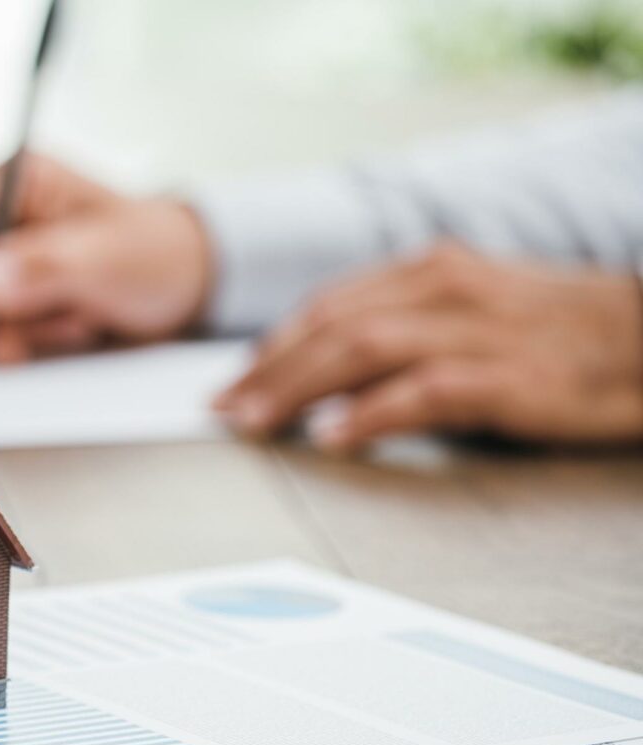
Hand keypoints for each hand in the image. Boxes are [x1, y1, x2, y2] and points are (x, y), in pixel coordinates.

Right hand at [0, 154, 212, 362]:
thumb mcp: (109, 256)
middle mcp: (3, 221)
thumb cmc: (159, 252)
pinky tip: (77, 329)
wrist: (188, 288)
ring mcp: (7, 267)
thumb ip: (45, 265)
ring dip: (24, 330)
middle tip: (42, 324)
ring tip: (82, 318)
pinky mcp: (16, 307)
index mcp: (18, 181)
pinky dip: (32, 346)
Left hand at [215, 243, 642, 451]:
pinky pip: (421, 393)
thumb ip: (403, 321)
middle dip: (267, 370)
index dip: (273, 345)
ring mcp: (474, 330)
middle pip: (330, 327)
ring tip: (256, 422)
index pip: (329, 306)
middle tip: (224, 409)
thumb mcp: (472, 305)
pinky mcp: (506, 377)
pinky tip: (333, 437)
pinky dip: (369, 414)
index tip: (234, 379)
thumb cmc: (557, 328)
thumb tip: (327, 362)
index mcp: (429, 270)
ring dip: (296, 389)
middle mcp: (443, 288)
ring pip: (360, 351)